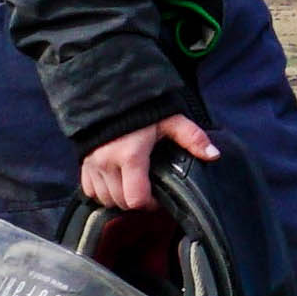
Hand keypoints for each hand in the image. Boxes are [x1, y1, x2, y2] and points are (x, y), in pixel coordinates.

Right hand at [79, 114, 217, 210]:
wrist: (111, 91)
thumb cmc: (143, 108)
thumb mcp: (170, 120)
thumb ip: (192, 137)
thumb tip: (213, 155)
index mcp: (130, 156)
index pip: (136, 199)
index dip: (150, 204)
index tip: (159, 196)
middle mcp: (107, 163)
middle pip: (120, 202)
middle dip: (136, 202)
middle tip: (148, 191)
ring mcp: (92, 164)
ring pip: (104, 199)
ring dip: (119, 198)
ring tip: (133, 186)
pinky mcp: (83, 162)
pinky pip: (89, 190)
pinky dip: (102, 192)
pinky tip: (115, 182)